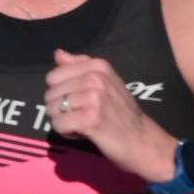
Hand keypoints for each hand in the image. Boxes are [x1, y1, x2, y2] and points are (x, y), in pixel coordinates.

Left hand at [45, 52, 179, 182]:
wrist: (143, 140)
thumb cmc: (121, 113)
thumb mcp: (105, 82)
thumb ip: (79, 67)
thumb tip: (57, 53)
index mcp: (98, 66)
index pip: (53, 76)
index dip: (62, 93)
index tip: (80, 101)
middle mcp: (95, 78)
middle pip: (50, 94)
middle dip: (61, 109)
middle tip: (82, 115)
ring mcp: (94, 97)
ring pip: (52, 109)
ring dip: (64, 121)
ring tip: (84, 123)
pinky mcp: (91, 118)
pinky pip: (58, 124)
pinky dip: (67, 132)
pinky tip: (84, 132)